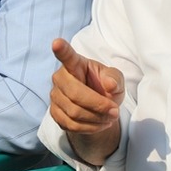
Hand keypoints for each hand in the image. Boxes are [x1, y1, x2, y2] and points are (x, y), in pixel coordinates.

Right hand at [49, 38, 124, 165]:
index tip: (57, 42)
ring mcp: (55, 96)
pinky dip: (90, 127)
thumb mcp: (116, 79)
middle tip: (115, 111)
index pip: (68, 56)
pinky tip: (100, 123)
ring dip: (96, 118)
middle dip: (98, 105)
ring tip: (110, 117)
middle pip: (75, 94)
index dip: (62, 49)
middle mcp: (60, 78)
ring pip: (73, 112)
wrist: (98, 107)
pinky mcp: (55, 113)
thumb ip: (115, 78)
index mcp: (76, 64)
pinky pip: (71, 125)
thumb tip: (110, 84)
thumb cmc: (105, 86)